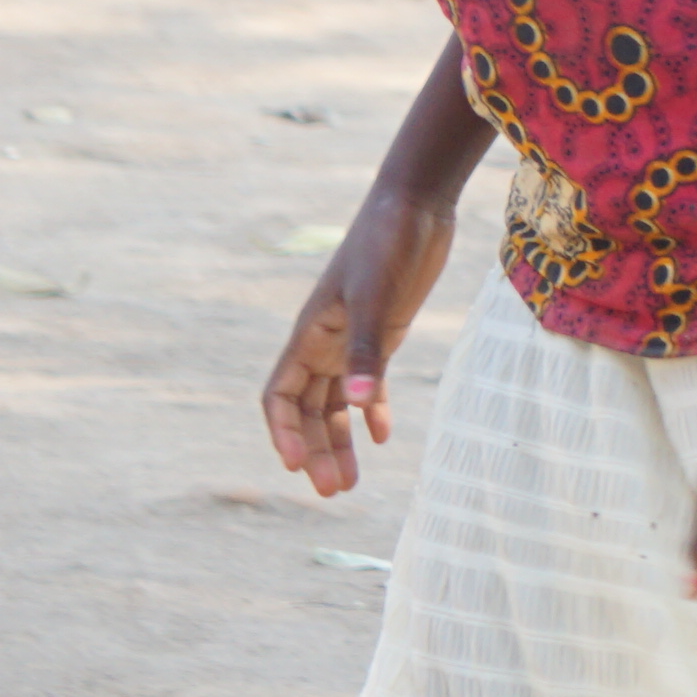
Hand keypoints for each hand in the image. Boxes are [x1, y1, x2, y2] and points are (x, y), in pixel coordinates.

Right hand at [260, 188, 456, 495]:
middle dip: (315, 450)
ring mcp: (353, 338)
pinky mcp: (383, 332)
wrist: (416, 204)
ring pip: (335, 402)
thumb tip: (358, 408)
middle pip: (307, 409)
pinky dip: (372, 410)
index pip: (280, 395)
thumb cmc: (387, 243)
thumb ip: (368, 352)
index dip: (284, 431)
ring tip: (350, 483)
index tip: (298, 465)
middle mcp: (324, 341)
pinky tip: (383, 437)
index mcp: (309, 334)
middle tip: (333, 492)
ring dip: (339, 440)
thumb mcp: (377, 298)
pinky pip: (368, 382)